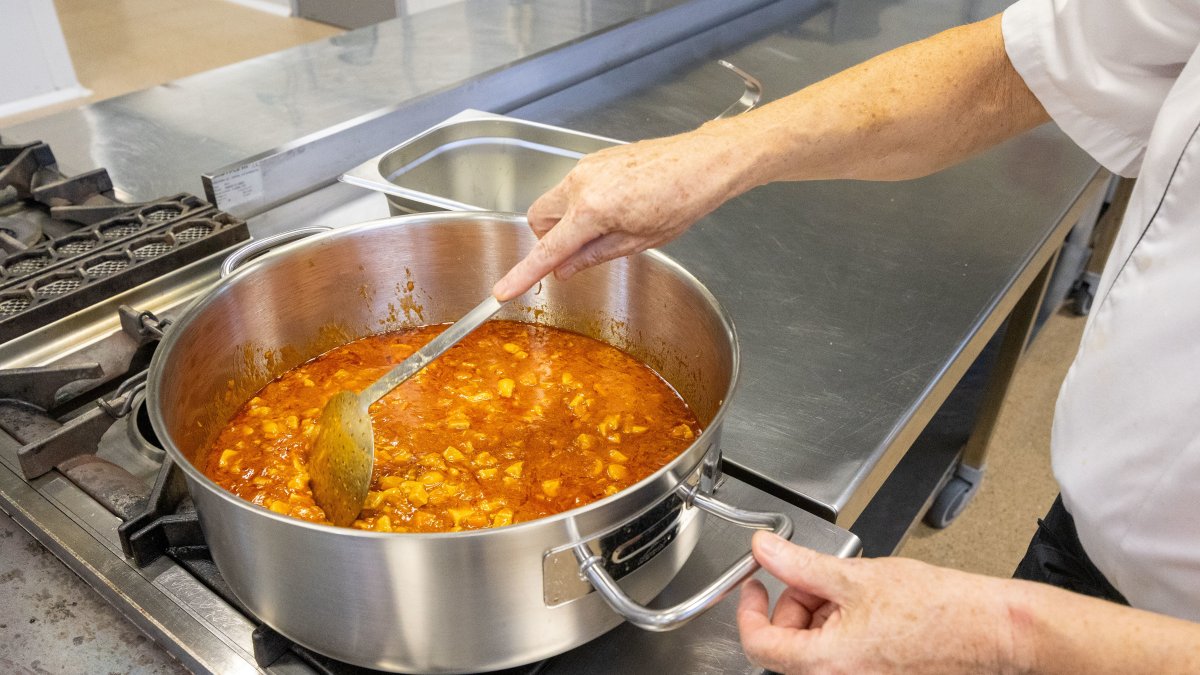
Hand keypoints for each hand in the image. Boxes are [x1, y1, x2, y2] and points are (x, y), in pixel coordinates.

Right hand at [492, 125, 751, 299]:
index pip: (548, 249)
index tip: (503, 290)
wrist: (702, 163)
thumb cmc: (681, 200)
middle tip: (579, 251)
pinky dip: (583, 204)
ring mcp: (587, 167)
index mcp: (592, 209)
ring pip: (555, 202)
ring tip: (612, 225)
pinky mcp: (595, 159)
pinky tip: (619, 206)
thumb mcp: (638, 241)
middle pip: (538, 219)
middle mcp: (581, 183)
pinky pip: (574, 187)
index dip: (524, 274)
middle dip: (549, 238)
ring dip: (569, 220)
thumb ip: (593, 256)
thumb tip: (564, 268)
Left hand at [737, 531, 1026, 673]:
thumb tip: (765, 550)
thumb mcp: (855, 576)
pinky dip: (841, 631)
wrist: (990, 630)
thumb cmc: (939, 609)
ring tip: (853, 592)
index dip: (750, 610)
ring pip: (814, 651)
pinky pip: (840, 659)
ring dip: (820, 616)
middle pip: (788, 646)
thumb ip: (799, 565)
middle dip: (796, 606)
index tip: (755, 586)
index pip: (760, 644)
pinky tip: (866, 609)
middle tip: (817, 580)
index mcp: (828, 664)